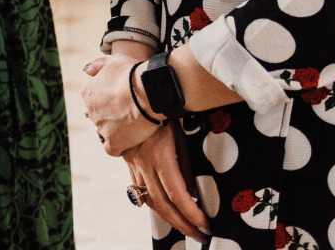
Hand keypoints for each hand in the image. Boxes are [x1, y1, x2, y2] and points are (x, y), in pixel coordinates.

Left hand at [81, 54, 163, 156]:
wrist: (147, 90)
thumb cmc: (132, 73)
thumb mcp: (113, 61)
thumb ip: (98, 65)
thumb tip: (87, 71)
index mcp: (88, 92)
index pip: (95, 101)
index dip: (109, 102)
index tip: (122, 100)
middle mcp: (91, 111)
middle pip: (100, 116)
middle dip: (112, 115)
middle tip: (130, 112)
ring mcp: (101, 127)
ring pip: (106, 132)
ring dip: (117, 130)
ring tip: (133, 125)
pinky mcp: (114, 141)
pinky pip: (112, 149)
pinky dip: (119, 146)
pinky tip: (129, 141)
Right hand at [123, 124, 208, 240]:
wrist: (133, 98)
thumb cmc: (163, 113)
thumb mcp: (180, 135)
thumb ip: (186, 164)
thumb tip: (193, 193)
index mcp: (159, 155)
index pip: (177, 193)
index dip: (192, 213)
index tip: (206, 225)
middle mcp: (144, 163)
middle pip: (163, 204)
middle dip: (183, 224)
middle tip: (201, 236)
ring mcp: (134, 165)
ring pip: (150, 201)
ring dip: (169, 219)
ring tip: (187, 229)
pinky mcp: (129, 165)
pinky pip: (142, 192)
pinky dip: (156, 206)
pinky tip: (168, 212)